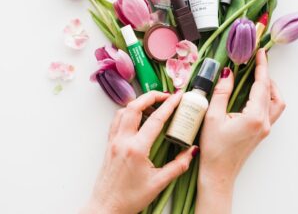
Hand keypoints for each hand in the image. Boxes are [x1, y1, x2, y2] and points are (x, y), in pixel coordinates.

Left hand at [81, 90, 197, 213]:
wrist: (106, 207)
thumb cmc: (130, 198)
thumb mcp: (158, 183)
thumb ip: (177, 165)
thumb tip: (191, 151)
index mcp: (137, 149)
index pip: (155, 120)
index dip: (169, 105)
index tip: (178, 97)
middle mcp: (123, 140)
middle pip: (135, 107)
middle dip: (151, 96)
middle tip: (165, 95)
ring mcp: (113, 140)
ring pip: (123, 111)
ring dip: (137, 103)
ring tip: (152, 104)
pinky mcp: (109, 144)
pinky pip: (117, 121)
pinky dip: (127, 112)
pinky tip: (136, 117)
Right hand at [196, 49, 285, 213]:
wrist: (218, 173)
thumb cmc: (213, 148)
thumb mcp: (213, 117)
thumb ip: (221, 93)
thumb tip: (227, 73)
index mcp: (255, 116)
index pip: (262, 85)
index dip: (261, 66)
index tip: (260, 52)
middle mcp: (264, 122)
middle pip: (273, 92)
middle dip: (266, 75)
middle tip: (255, 62)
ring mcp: (264, 128)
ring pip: (276, 102)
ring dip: (269, 87)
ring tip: (255, 77)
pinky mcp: (260, 132)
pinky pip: (270, 110)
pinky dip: (266, 97)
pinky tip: (252, 94)